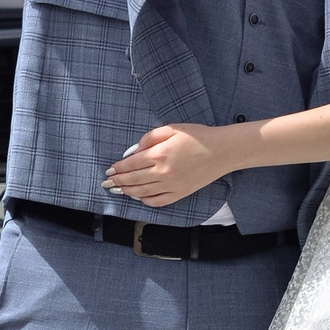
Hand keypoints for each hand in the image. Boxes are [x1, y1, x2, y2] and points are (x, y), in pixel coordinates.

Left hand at [104, 124, 234, 206]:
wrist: (222, 150)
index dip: (118, 168)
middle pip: (133, 179)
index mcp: (160, 154)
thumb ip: (150, 138)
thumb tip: (133, 150)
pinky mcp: (180, 193)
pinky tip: (139, 196)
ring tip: (118, 189)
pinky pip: (158, 201)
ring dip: (127, 191)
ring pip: (142, 192)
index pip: (131, 164)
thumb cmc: (198, 136)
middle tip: (107, 182)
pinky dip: (145, 200)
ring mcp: (171, 185)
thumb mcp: (172, 128)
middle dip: (118, 181)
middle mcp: (163, 172)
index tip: (109, 170)